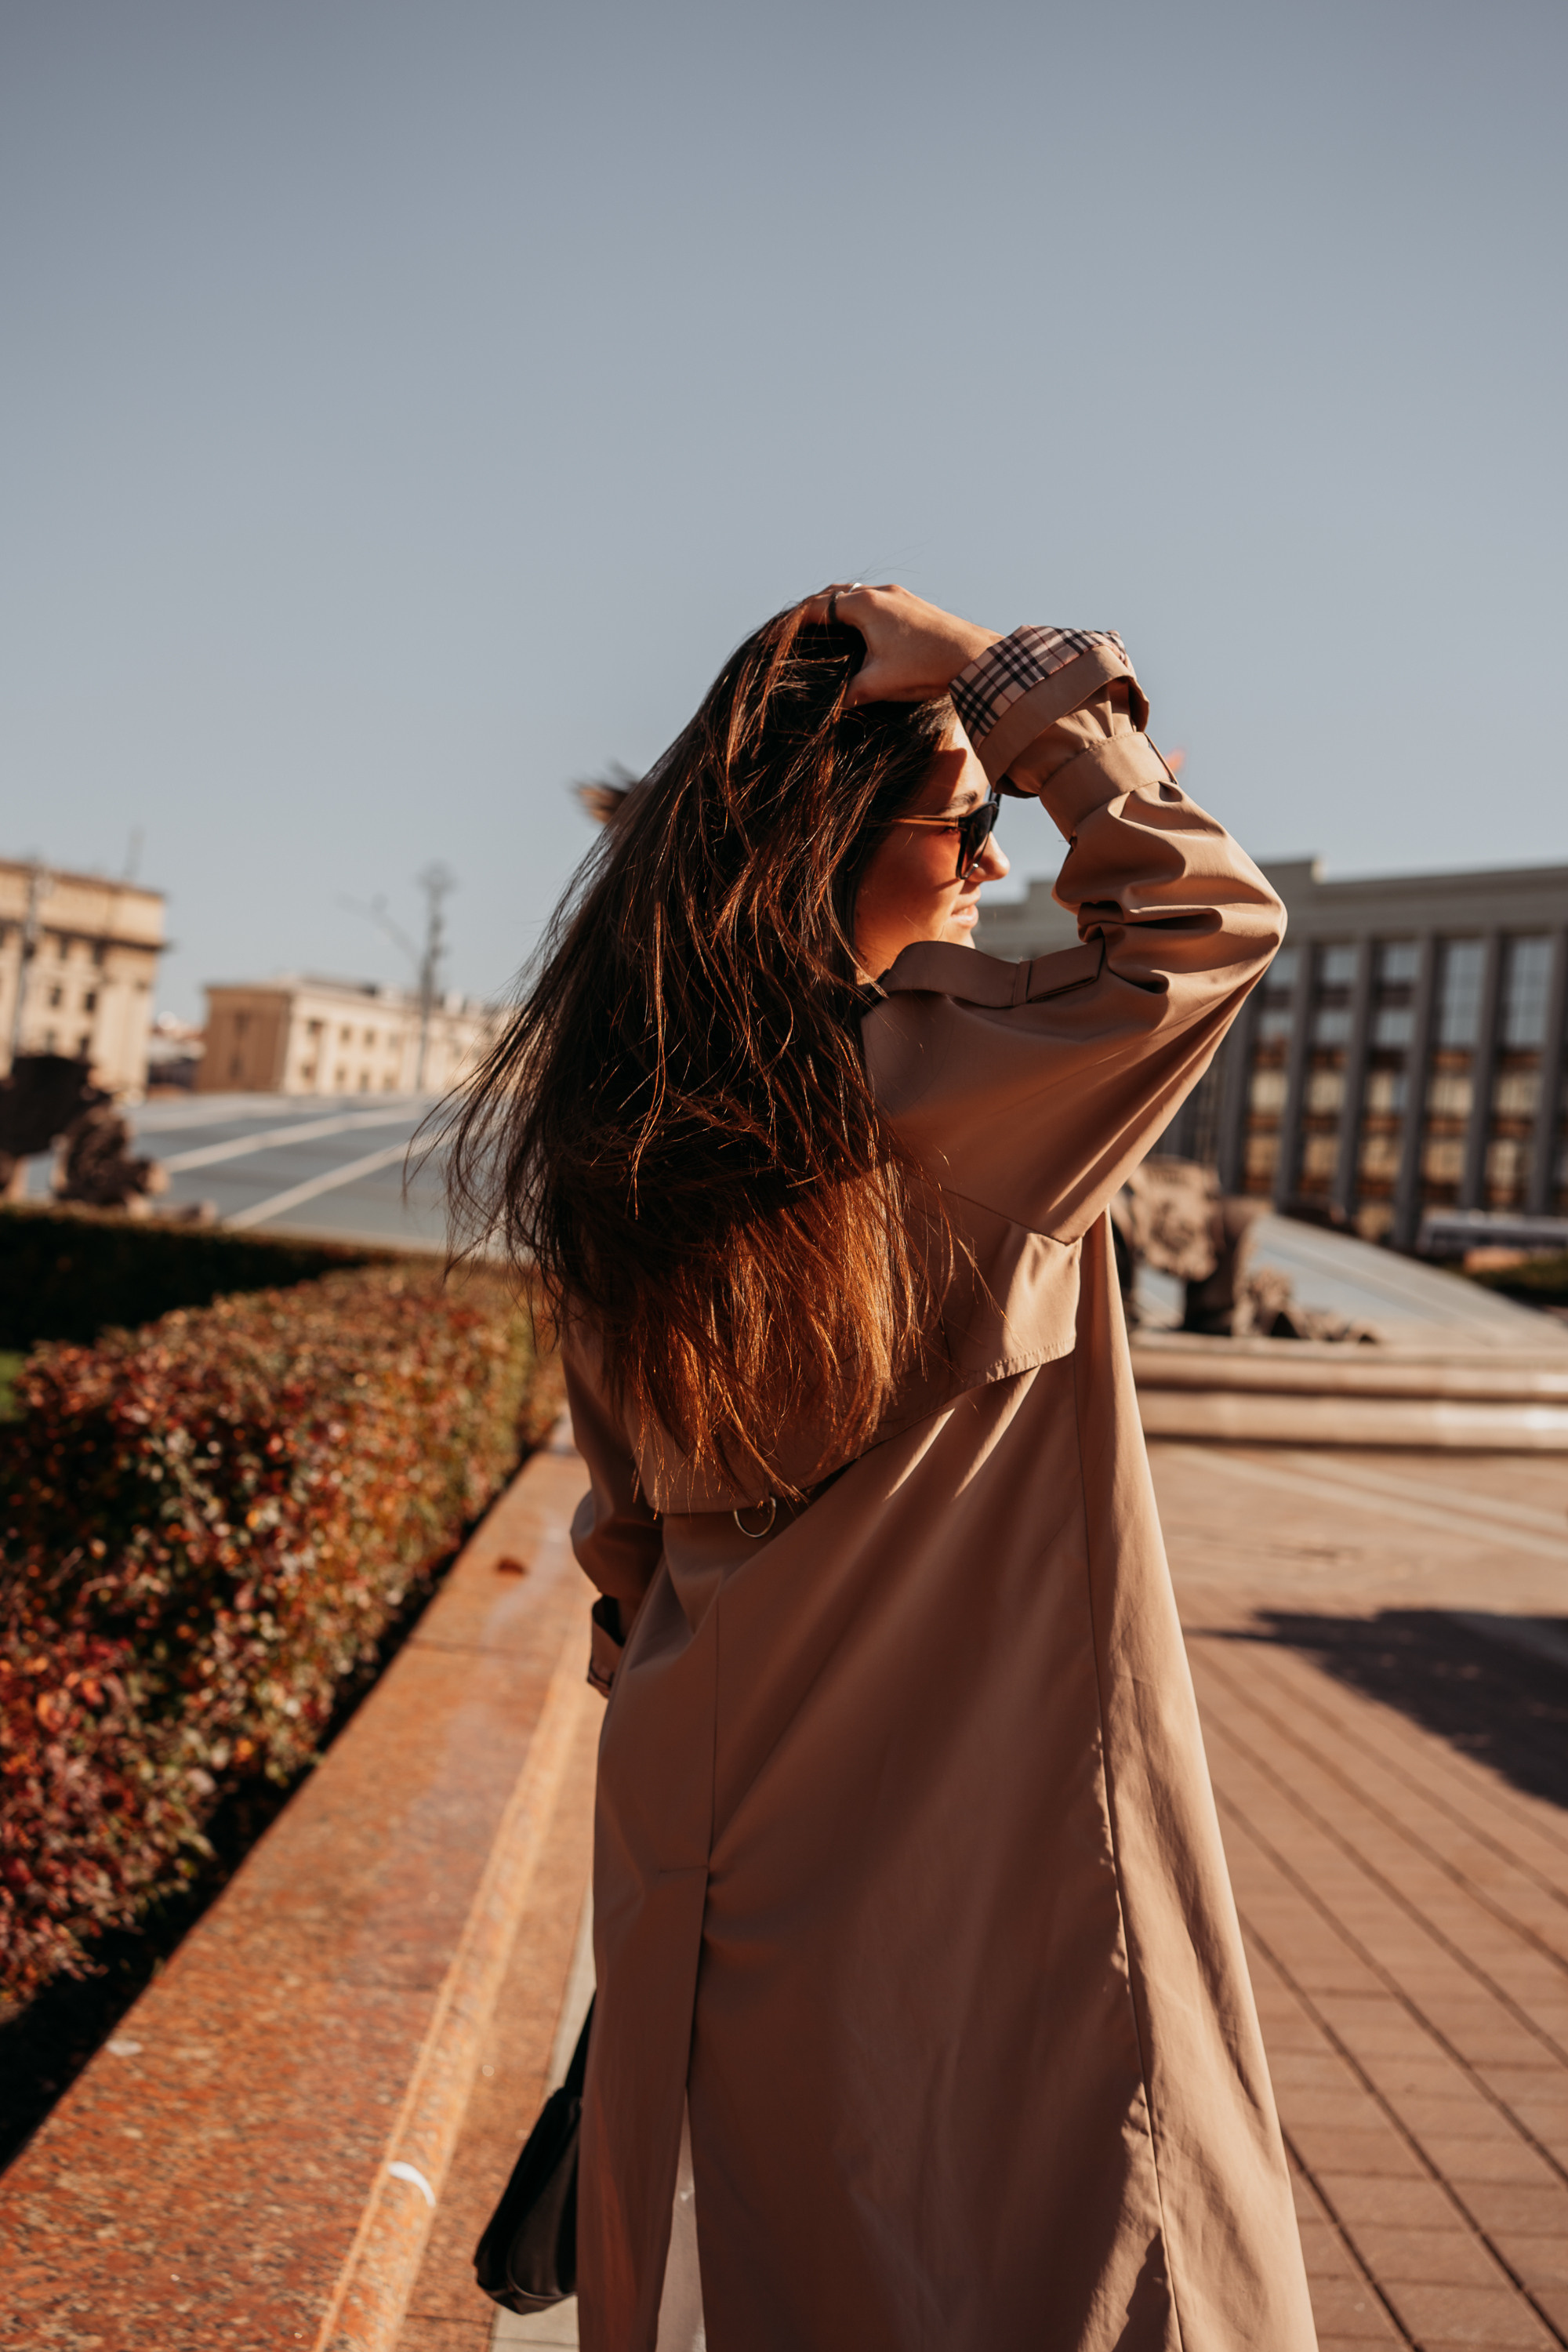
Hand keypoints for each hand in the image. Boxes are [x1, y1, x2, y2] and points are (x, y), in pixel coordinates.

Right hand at [803, 582, 999, 705]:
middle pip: (835, 593)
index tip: (781, 634)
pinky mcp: (914, 606)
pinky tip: (862, 632)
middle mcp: (881, 594)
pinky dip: (859, 612)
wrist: (975, 657)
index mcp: (866, 606)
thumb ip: (849, 693)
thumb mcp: (879, 684)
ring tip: (826, 629)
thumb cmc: (926, 667)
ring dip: (839, 608)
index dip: (796, 621)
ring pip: (857, 595)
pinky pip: (876, 601)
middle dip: (815, 610)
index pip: (818, 606)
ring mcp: (900, 597)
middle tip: (798, 629)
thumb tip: (830, 708)